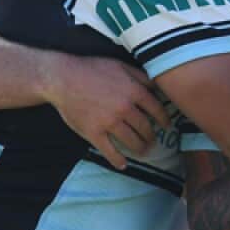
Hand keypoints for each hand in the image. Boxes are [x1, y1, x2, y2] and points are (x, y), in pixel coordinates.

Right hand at [42, 54, 170, 169]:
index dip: (164, 119)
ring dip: (141, 148)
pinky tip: (123, 165)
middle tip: (153, 140)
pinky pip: (110, 151)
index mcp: (133, 91)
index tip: (167, 125)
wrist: (63, 78)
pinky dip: (118, 160)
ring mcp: (109, 122)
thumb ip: (140, 76)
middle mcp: (125, 108)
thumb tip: (157, 85)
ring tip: (144, 151)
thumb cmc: (92, 69)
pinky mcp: (94, 133)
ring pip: (132, 141)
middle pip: (145, 128)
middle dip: (152, 136)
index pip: (156, 109)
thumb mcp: (120, 65)